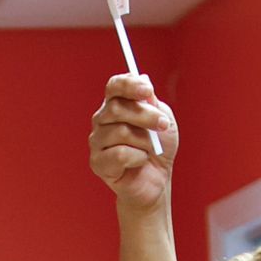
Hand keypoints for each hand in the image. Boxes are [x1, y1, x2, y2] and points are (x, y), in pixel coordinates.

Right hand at [88, 73, 176, 215]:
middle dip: (146, 116)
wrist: (157, 180)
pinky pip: (119, 154)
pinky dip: (138, 157)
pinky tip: (140, 161)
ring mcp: (97, 141)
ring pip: (120, 132)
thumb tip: (143, 79)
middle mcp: (102, 120)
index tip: (148, 89)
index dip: (129, 85)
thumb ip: (152, 101)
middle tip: (163, 125)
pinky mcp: (97, 163)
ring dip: (145, 141)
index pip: (114, 86)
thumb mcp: (164, 120)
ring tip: (151, 149)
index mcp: (116, 104)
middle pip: (117, 108)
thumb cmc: (159, 148)